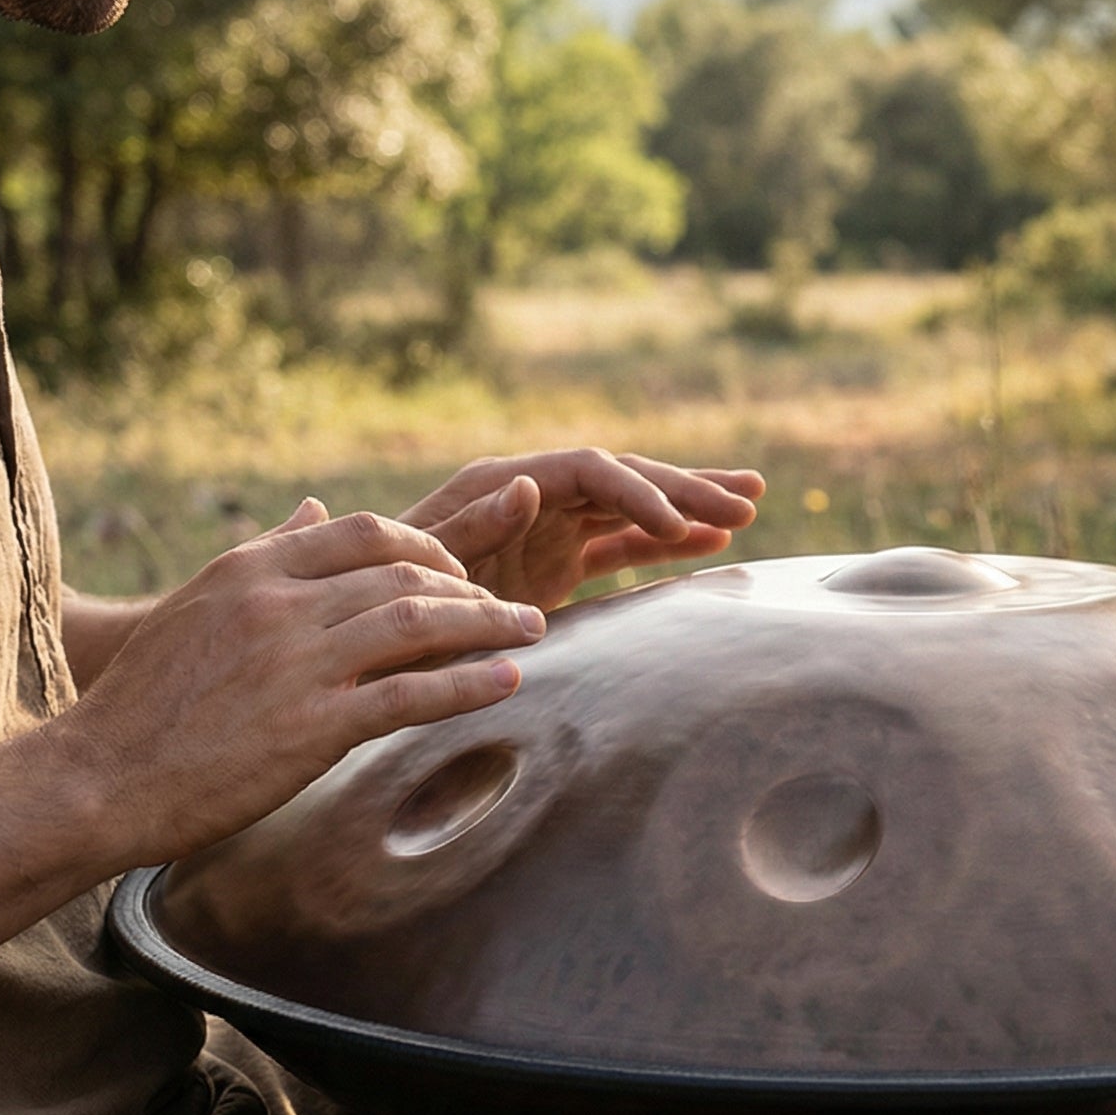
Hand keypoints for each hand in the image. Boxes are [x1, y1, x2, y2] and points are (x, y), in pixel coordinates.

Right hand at [65, 498, 545, 862]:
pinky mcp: (313, 726)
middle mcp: (277, 604)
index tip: (462, 567)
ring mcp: (297, 663)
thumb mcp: (200, 605)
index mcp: (250, 568)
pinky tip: (508, 679)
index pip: (364, 531)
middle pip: (403, 572)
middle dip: (471, 586)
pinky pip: (412, 695)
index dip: (429, 545)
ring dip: (488, 624)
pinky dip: (470, 683)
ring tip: (533, 629)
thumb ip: (266, 557)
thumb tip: (312, 510)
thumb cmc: (148, 700)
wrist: (99, 776)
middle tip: (511, 605)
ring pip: (418, 623)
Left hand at [397, 449, 763, 609]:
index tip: (678, 524)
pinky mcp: (554, 565)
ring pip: (630, 507)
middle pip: (622, 478)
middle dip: (686, 488)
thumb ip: (474, 530)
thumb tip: (530, 484)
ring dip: (689, 507)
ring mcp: (545, 530)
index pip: (587, 471)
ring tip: (750, 506)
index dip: (638, 491)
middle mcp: (527, 498)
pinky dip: (664, 543)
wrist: (365, 643)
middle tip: (749, 498)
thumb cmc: (384, 609)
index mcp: (496, 487)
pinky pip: (619, 547)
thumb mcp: (423, 572)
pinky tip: (712, 543)